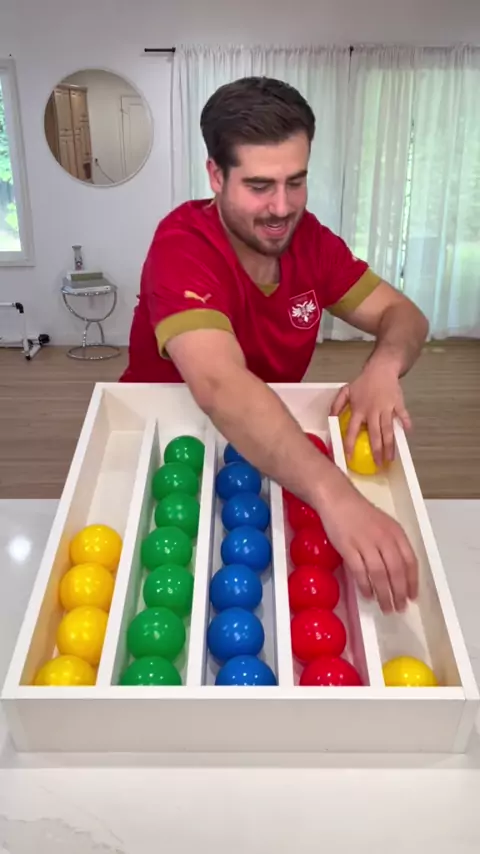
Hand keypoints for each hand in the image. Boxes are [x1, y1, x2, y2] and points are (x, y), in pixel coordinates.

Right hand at [318, 478, 417, 612]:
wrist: (337, 498)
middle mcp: (384, 538)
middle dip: (399, 592)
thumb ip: (391, 544)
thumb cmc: (360, 513)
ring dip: (384, 594)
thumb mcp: (384, 524)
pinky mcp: (348, 547)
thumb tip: (397, 571)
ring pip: (380, 574)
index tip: (412, 596)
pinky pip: (360, 571)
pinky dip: (365, 585)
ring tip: (385, 607)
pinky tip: (367, 595)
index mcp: (395, 532)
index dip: (412, 581)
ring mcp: (365, 542)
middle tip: (399, 608)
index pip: (410, 561)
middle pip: (396, 570)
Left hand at [330, 361, 410, 466]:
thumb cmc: (363, 382)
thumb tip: (331, 418)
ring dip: (390, 446)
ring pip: (388, 430)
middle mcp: (373, 411)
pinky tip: (407, 433)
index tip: (350, 458)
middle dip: (377, 452)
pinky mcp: (398, 404)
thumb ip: (337, 405)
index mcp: (359, 410)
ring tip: (391, 459)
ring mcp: (386, 408)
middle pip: (375, 435)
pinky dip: (405, 423)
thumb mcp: (346, 391)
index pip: (353, 431)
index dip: (350, 445)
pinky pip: (402, 415)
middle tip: (378, 465)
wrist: (381, 369)